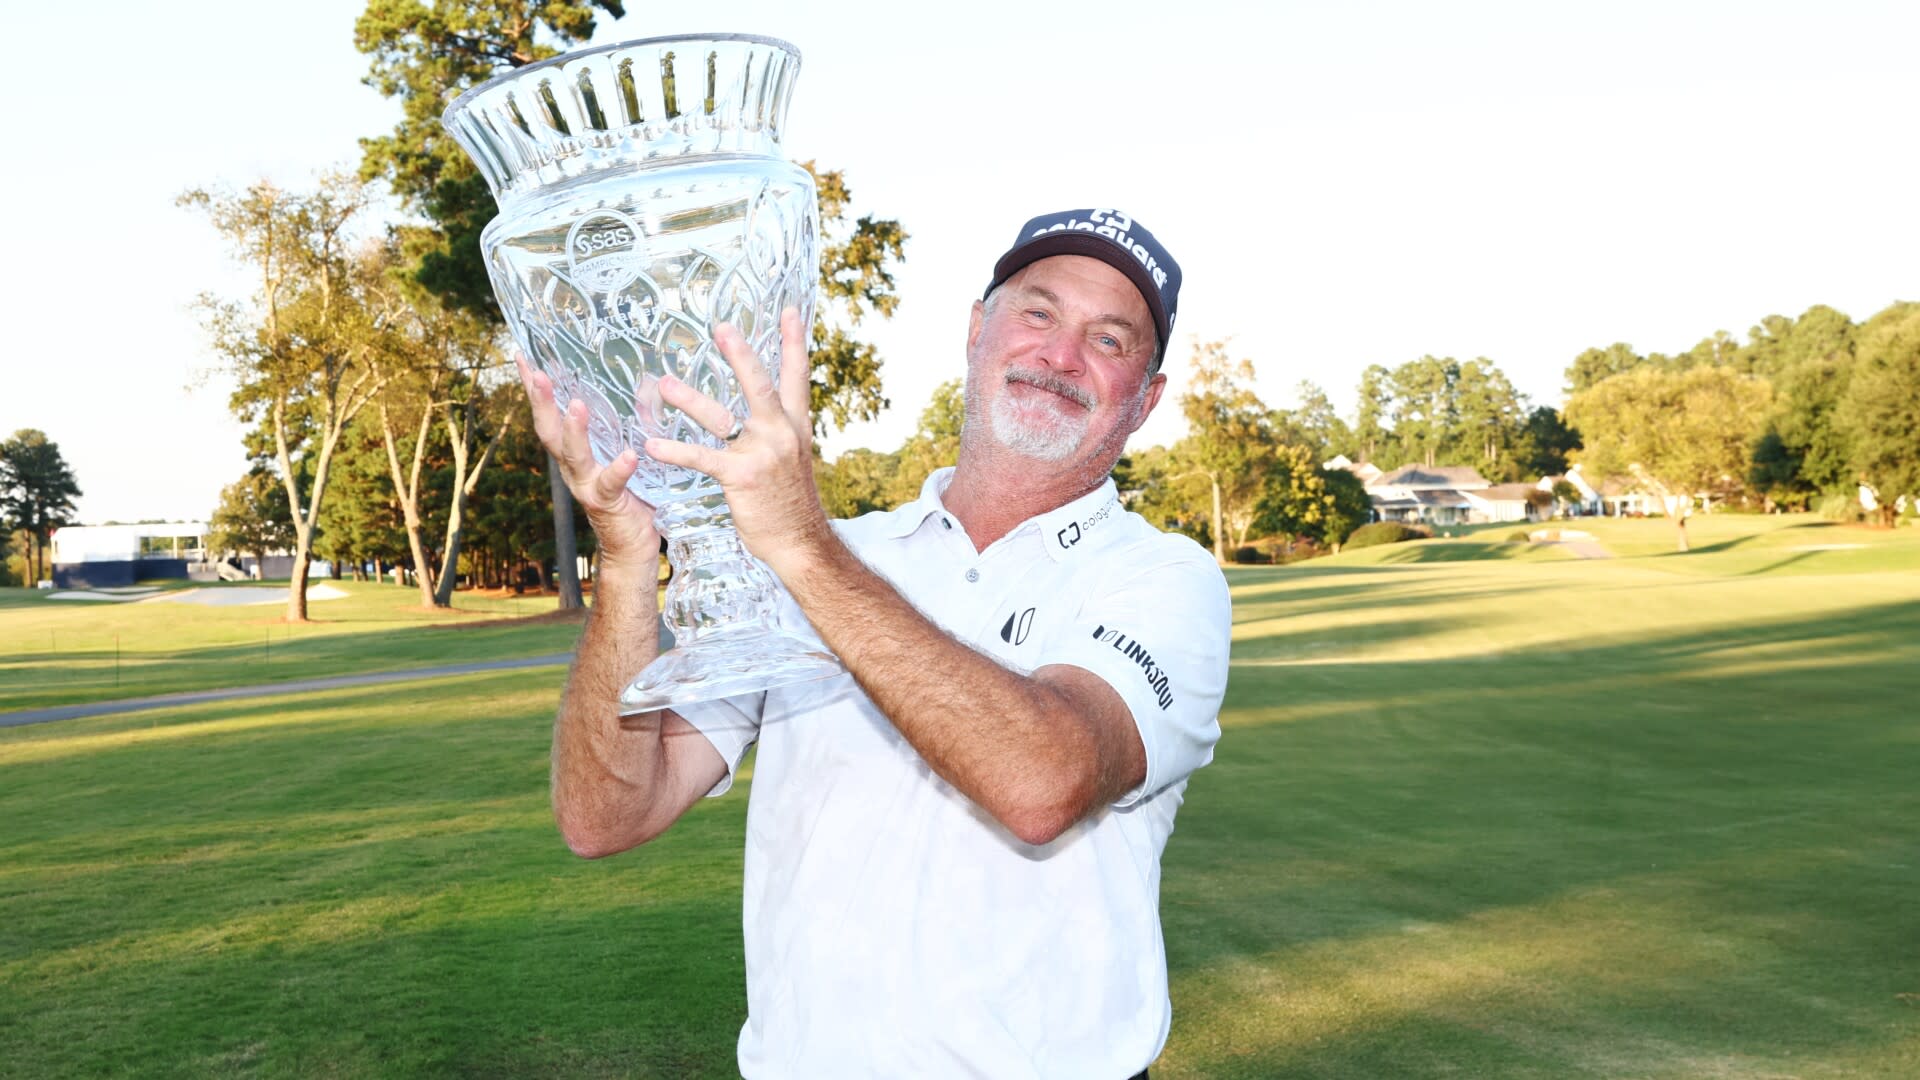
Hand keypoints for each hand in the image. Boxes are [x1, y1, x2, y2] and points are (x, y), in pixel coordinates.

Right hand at [517, 353, 659, 570]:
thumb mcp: (629, 450)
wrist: (632, 545)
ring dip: (574, 430)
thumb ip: (633, 423)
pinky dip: (619, 469)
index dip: (534, 388)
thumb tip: (645, 387)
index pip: (550, 413)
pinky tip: (629, 456)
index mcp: (575, 451)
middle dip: (541, 401)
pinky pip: (612, 484)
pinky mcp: (608, 503)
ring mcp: (587, 485)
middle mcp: (573, 467)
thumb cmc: (631, 494)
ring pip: (573, 456)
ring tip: (576, 406)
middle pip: (549, 430)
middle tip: (536, 372)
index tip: (522, 357)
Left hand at [644, 308, 830, 572]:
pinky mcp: (740, 477)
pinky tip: (652, 443)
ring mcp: (762, 455)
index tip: (788, 311)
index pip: (797, 377)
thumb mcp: (794, 458)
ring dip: (689, 399)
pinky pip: (701, 458)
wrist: (800, 543)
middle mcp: (781, 434)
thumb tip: (770, 411)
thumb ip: (780, 431)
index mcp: (795, 426)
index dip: (793, 342)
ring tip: (663, 384)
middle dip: (741, 355)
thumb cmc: (791, 502)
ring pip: (722, 418)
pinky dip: (674, 450)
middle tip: (721, 328)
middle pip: (760, 385)